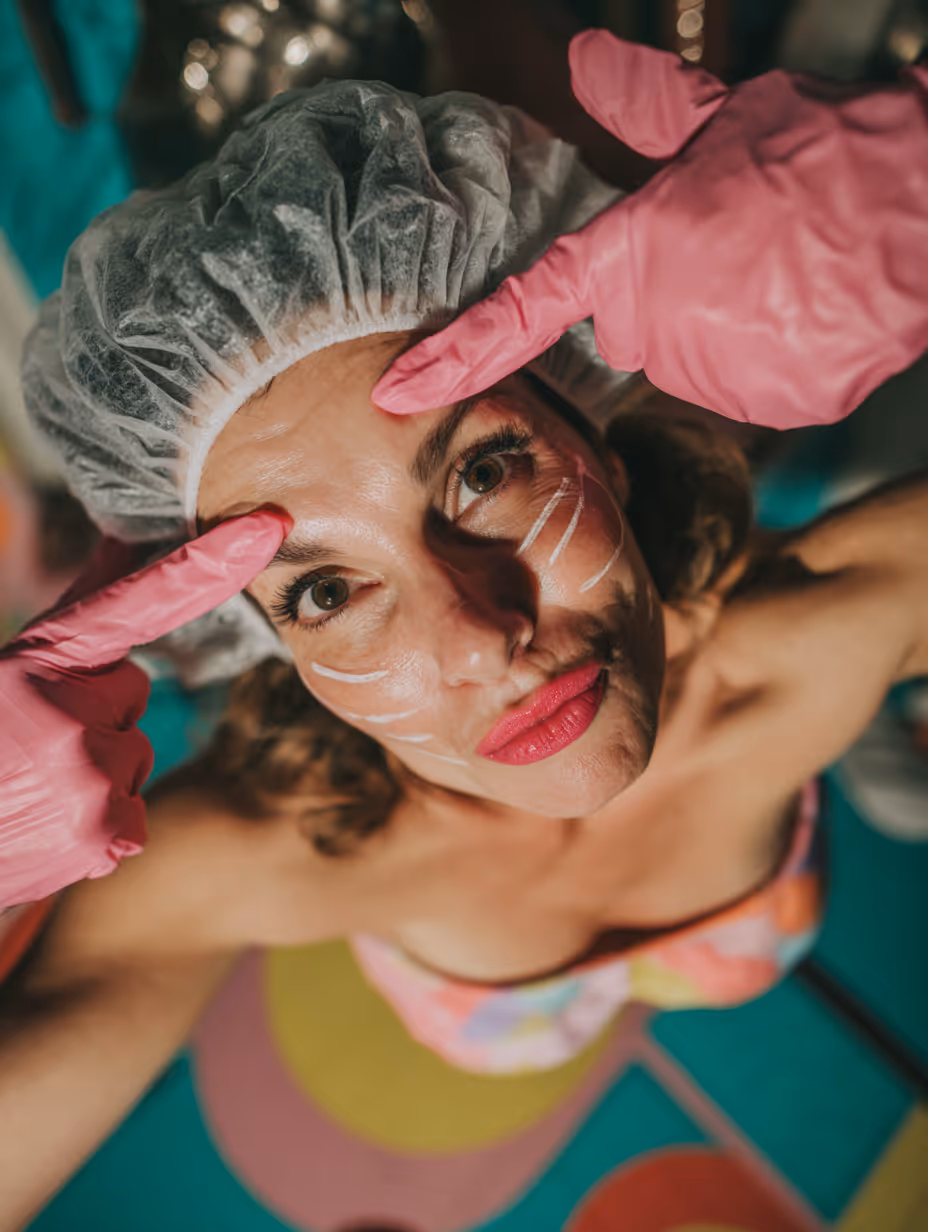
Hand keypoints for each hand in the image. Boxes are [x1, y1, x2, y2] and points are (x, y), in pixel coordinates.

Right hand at [0, 512, 288, 908]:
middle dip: (87, 717)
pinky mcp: (106, 831)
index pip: (145, 598)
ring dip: (89, 775)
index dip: (212, 561)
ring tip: (25, 790)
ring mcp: (92, 770)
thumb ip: (79, 610)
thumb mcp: (11, 667)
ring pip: (132, 756)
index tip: (269, 525)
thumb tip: (125, 535)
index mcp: (44, 655)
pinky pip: (131, 816)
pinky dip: (94, 829)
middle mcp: (72, 705)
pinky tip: (43, 829)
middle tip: (23, 745)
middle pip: (129, 691)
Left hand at [374, 32, 927, 428]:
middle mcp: (664, 325)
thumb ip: (646, 105)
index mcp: (636, 255)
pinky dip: (773, 356)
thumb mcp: (726, 118)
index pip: (525, 311)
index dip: (458, 355)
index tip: (399, 393)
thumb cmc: (827, 150)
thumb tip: (587, 58)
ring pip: (693, 362)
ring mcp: (721, 372)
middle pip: (633, 335)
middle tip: (736, 250)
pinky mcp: (776, 404)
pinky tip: (808, 310)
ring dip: (723, 327)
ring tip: (782, 274)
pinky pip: (750, 386)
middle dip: (668, 299)